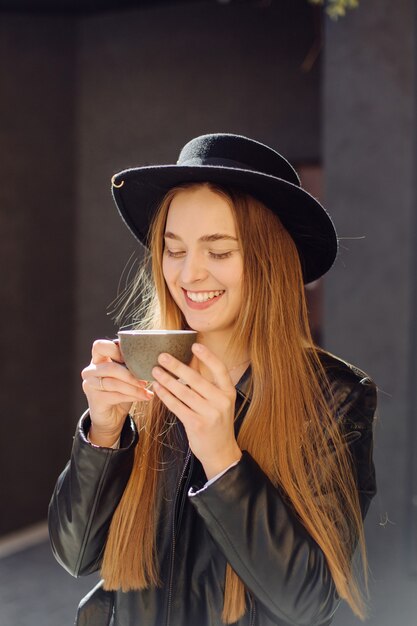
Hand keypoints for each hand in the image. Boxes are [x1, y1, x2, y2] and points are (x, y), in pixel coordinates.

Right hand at [81, 339, 153, 445]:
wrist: (112, 415)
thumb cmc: (121, 391)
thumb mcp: (126, 375)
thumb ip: (131, 365)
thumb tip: (152, 358)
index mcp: (98, 359)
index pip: (100, 346)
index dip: (115, 350)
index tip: (133, 358)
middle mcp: (91, 370)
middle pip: (110, 367)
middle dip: (130, 374)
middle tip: (145, 380)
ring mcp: (90, 384)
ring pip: (114, 383)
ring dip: (133, 388)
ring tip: (147, 391)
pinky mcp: (95, 399)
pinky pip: (115, 395)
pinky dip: (132, 396)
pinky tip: (144, 397)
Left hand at [151, 343, 241, 479]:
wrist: (220, 451)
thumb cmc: (217, 422)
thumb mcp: (219, 401)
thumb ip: (207, 383)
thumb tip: (191, 360)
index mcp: (228, 392)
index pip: (220, 369)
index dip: (207, 357)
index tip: (194, 345)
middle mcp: (221, 402)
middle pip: (196, 379)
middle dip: (177, 366)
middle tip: (162, 356)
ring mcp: (209, 414)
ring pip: (184, 392)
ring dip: (167, 380)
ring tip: (155, 370)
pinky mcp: (196, 424)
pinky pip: (177, 406)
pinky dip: (166, 396)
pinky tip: (158, 388)